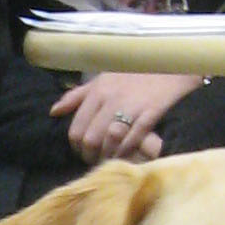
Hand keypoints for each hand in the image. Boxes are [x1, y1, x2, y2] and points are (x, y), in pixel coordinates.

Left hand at [51, 69, 200, 163]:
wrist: (171, 64)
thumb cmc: (133, 73)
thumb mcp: (102, 79)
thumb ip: (77, 96)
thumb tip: (53, 112)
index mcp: (97, 92)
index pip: (76, 129)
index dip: (77, 147)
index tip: (82, 152)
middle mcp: (111, 100)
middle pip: (91, 139)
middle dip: (90, 156)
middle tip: (95, 161)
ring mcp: (131, 107)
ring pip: (110, 141)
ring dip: (108, 156)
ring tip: (109, 161)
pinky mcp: (151, 113)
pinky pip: (133, 140)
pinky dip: (127, 152)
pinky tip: (126, 156)